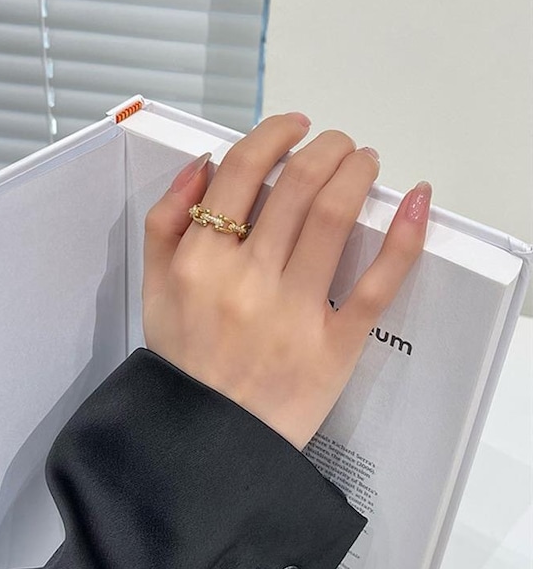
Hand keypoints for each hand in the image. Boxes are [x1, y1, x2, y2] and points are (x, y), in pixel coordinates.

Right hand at [142, 113, 430, 449]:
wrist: (206, 442)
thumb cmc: (182, 360)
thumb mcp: (151, 290)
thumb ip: (163, 223)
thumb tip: (203, 164)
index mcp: (198, 261)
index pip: (242, 174)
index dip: (274, 135)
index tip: (295, 127)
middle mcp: (245, 279)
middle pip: (297, 187)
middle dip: (325, 147)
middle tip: (338, 143)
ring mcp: (293, 313)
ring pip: (335, 219)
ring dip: (358, 172)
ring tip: (366, 160)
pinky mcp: (334, 347)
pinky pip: (375, 285)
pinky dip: (403, 238)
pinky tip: (416, 201)